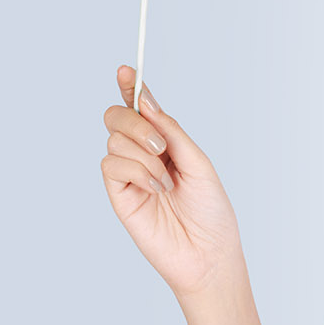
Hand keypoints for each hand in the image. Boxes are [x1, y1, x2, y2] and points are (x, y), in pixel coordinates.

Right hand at [100, 65, 243, 299]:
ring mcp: (129, 175)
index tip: (126, 70)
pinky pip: (111, 164)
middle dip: (134, 119)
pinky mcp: (119, 195)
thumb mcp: (198, 163)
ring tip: (166, 180)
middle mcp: (143, 156)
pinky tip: (156, 189)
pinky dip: (136, 170)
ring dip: (143, 154)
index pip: (142, 109)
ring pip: (114, 138)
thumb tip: (146, 101)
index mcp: (165, 144)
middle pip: (117, 116)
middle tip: (160, 144)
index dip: (131, 87)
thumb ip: (171, 132)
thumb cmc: (211, 214)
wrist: (209, 255)